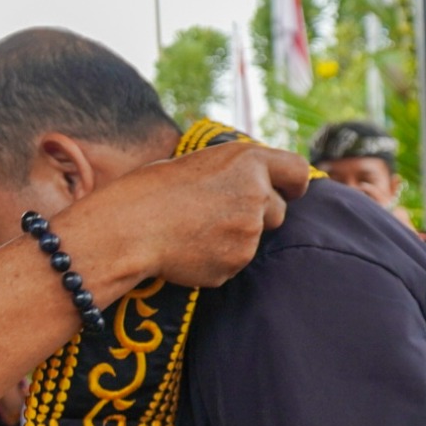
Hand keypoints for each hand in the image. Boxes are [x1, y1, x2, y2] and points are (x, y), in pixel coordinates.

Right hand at [101, 142, 310, 289]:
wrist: (128, 227)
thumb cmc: (151, 189)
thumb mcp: (200, 164)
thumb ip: (235, 174)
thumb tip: (254, 186)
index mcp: (248, 161)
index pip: (298, 171)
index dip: (294, 184)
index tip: (289, 192)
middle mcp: (257, 195)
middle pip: (278, 212)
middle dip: (258, 215)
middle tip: (218, 215)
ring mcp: (249, 234)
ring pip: (253, 240)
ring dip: (233, 238)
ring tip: (192, 230)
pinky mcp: (234, 264)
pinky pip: (232, 263)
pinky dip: (215, 259)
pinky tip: (186, 249)